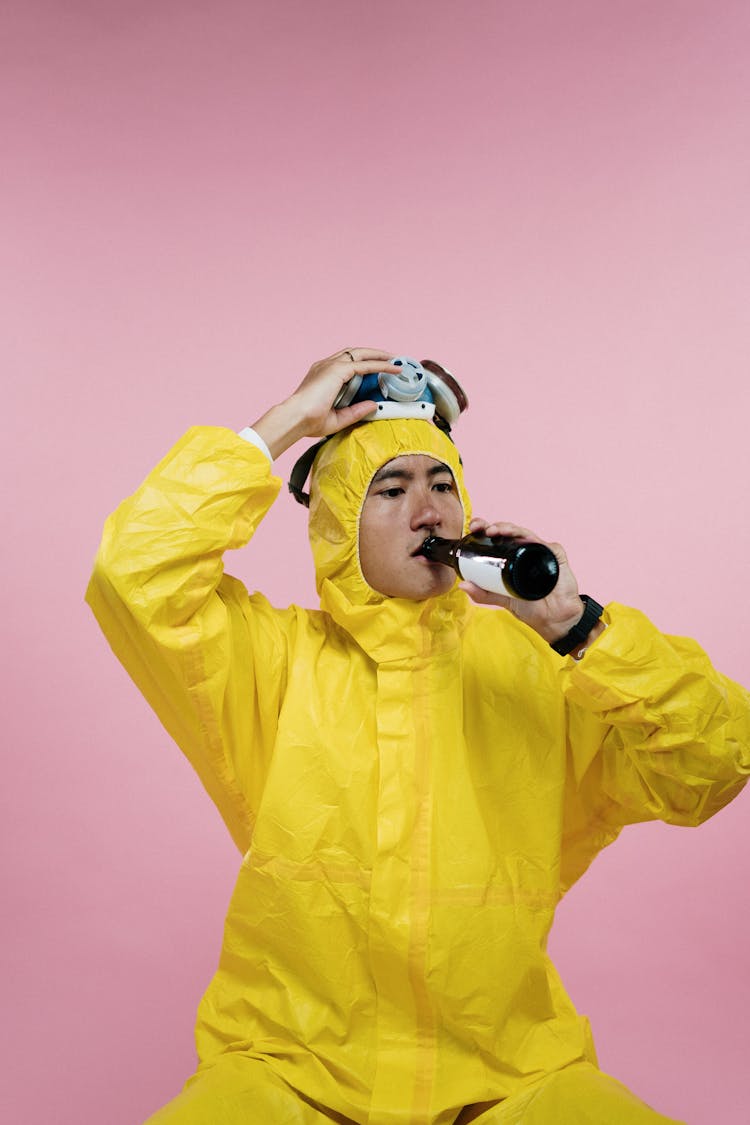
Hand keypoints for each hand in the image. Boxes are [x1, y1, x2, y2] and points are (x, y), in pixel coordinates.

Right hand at [251, 347, 399, 458]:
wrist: (295, 419)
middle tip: (391, 359)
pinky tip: (392, 368)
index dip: (364, 363)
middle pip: (355, 353)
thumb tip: (374, 405)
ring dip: (379, 355)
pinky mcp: (337, 370)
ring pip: (361, 354)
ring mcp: (331, 365)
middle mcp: (326, 366)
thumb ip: (356, 411)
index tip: (378, 367)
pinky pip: (364, 364)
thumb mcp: (338, 418)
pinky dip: (380, 365)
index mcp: (323, 375)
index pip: (347, 363)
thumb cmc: (308, 421)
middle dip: (374, 354)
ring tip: (395, 361)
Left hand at [459, 517, 585, 643]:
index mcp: (510, 557)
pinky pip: (546, 545)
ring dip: (510, 528)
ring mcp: (540, 552)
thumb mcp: (502, 599)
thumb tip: (463, 585)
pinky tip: (525, 541)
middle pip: (509, 532)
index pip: (496, 538)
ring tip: (496, 530)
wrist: (553, 620)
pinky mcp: (555, 556)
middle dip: (494, 525)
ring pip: (524, 534)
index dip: (484, 529)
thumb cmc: (530, 607)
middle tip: (482, 528)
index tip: (473, 528)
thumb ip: (483, 594)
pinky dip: (535, 541)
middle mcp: (524, 551)